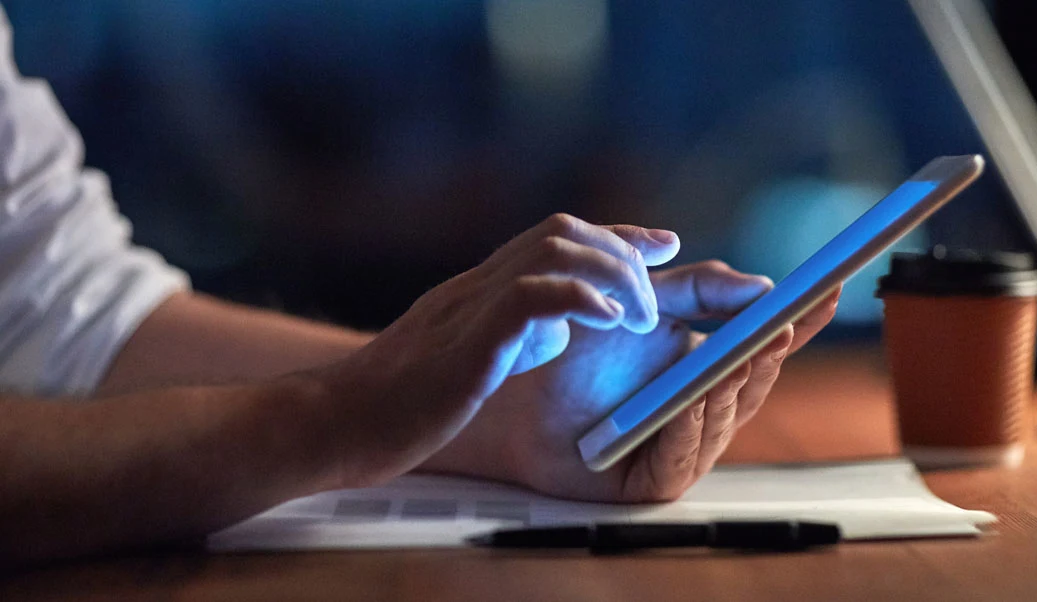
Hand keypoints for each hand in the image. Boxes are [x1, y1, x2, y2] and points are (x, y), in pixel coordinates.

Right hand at [320, 214, 680, 487]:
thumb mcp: (467, 357)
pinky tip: (610, 322)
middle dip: (621, 252)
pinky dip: (580, 301)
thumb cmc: (397, 404)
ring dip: (611, 275)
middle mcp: (476, 286)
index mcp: (479, 290)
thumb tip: (558, 326)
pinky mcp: (465, 344)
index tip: (659, 244)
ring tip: (638, 317)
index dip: (615, 235)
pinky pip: (529, 299)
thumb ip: (511, 334)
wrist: (333, 424)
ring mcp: (469, 309)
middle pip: (562, 232)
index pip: (555, 239)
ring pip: (553, 251)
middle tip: (655, 295)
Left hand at [420, 260, 840, 501]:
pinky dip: (691, 424)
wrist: (512, 390)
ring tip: (744, 351)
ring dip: (734, 385)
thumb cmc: (575, 349)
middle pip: (752, 383)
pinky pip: (683, 456)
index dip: (799, 321)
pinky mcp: (653, 480)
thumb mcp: (645, 303)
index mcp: (708, 366)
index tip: (827, 290)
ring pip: (724, 418)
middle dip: (769, 352)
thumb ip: (699, 289)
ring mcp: (682, 445)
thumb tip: (761, 283)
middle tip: (782, 321)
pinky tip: (694, 397)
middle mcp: (703, 409)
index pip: (765, 344)